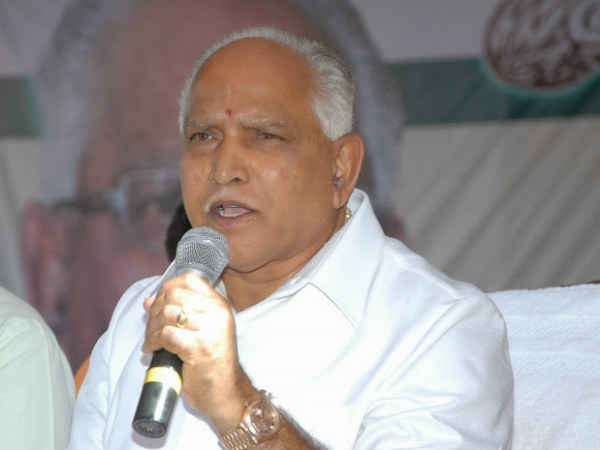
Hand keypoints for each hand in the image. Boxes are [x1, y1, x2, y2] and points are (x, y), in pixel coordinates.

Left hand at [142, 272, 254, 429]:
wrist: (225, 391)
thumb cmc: (211, 362)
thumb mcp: (200, 330)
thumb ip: (179, 312)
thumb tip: (150, 301)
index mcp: (219, 305)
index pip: (189, 279)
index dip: (168, 287)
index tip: (159, 302)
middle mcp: (217, 313)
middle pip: (174, 295)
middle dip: (155, 311)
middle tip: (152, 327)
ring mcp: (209, 329)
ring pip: (168, 314)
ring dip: (152, 328)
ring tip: (152, 340)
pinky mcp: (198, 347)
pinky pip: (166, 334)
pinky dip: (153, 342)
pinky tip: (153, 349)